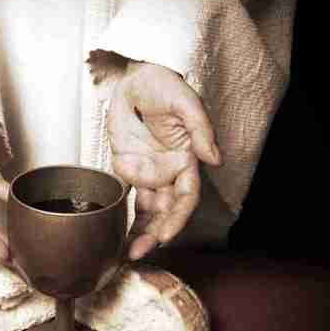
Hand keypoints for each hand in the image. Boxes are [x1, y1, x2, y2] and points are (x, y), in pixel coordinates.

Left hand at [107, 63, 221, 259]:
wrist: (133, 76)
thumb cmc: (163, 85)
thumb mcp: (184, 102)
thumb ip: (199, 129)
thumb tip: (214, 158)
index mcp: (187, 159)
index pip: (186, 197)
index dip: (177, 218)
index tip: (166, 234)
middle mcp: (169, 171)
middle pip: (165, 211)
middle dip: (154, 234)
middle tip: (138, 253)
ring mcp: (148, 172)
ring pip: (147, 211)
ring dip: (139, 232)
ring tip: (127, 254)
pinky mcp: (127, 168)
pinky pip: (127, 198)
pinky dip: (123, 217)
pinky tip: (115, 236)